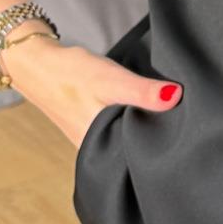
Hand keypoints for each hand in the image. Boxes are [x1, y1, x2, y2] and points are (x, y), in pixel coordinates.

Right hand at [0, 32, 181, 149]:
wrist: (37, 64)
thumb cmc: (71, 74)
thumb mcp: (111, 80)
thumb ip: (142, 91)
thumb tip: (175, 97)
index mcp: (101, 148)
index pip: (142, 158)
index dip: (164, 145)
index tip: (185, 132)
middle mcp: (96, 151)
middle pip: (136, 151)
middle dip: (156, 138)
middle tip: (179, 122)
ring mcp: (93, 142)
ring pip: (127, 142)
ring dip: (143, 130)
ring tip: (165, 117)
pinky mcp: (92, 130)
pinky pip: (117, 133)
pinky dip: (129, 124)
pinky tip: (140, 113)